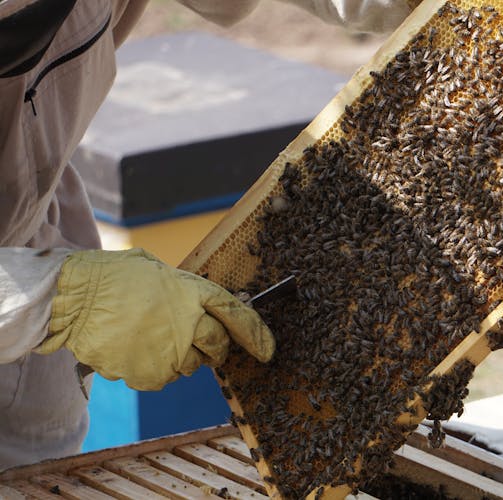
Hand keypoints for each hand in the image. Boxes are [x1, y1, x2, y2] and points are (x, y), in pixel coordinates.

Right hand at [36, 248, 273, 390]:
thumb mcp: (158, 270)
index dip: (256, 334)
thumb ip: (186, 289)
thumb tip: (204, 305)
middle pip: (218, 347)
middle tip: (196, 340)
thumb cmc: (114, 278)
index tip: (267, 349)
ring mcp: (170, 352)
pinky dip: (152, 368)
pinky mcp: (150, 374)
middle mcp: (189, 324)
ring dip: (179, 357)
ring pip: (190, 366)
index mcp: (194, 293)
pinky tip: (134, 348)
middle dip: (214, 347)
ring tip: (150, 336)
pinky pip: (162, 378)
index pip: (237, 315)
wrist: (74, 298)